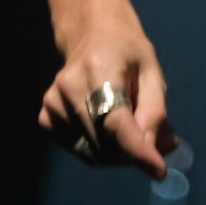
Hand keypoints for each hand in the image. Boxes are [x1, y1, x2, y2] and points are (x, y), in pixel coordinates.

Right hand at [40, 16, 176, 178]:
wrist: (91, 34)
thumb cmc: (127, 54)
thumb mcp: (152, 74)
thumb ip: (154, 114)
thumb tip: (155, 153)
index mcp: (99, 67)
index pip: (115, 120)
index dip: (137, 149)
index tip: (158, 170)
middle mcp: (70, 86)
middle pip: (105, 143)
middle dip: (135, 153)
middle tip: (157, 145)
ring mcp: (53, 103)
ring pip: (93, 153)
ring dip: (120, 154)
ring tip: (133, 130)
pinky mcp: (46, 117)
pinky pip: (80, 150)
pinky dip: (101, 150)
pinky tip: (109, 129)